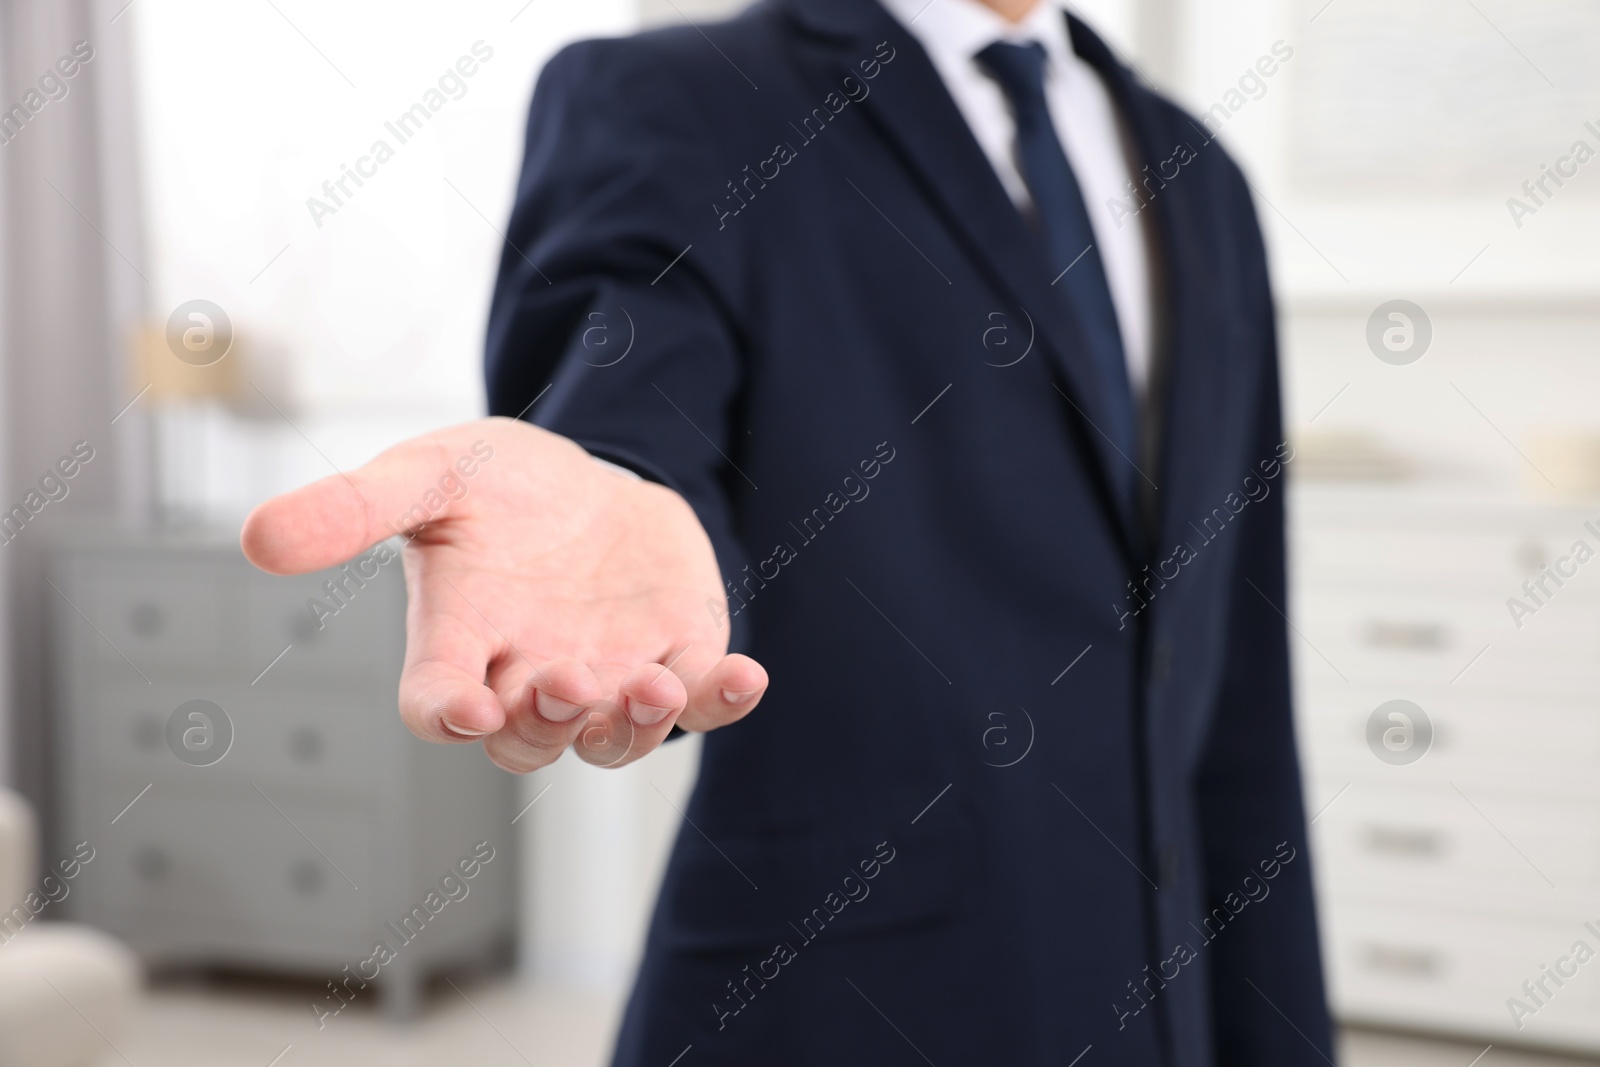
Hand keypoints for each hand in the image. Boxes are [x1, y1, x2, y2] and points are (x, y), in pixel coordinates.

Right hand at [240, 416, 765, 771]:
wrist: (591, 475)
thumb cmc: (497, 484)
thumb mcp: (430, 473)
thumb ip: (356, 506)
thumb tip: (258, 538)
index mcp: (460, 640)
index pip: (436, 703)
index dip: (447, 714)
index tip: (467, 706)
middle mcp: (528, 676)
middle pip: (527, 740)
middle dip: (547, 721)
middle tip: (564, 682)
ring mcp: (606, 676)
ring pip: (611, 739)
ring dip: (630, 724)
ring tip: (652, 686)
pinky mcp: (675, 658)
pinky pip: (699, 702)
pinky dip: (721, 701)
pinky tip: (746, 678)